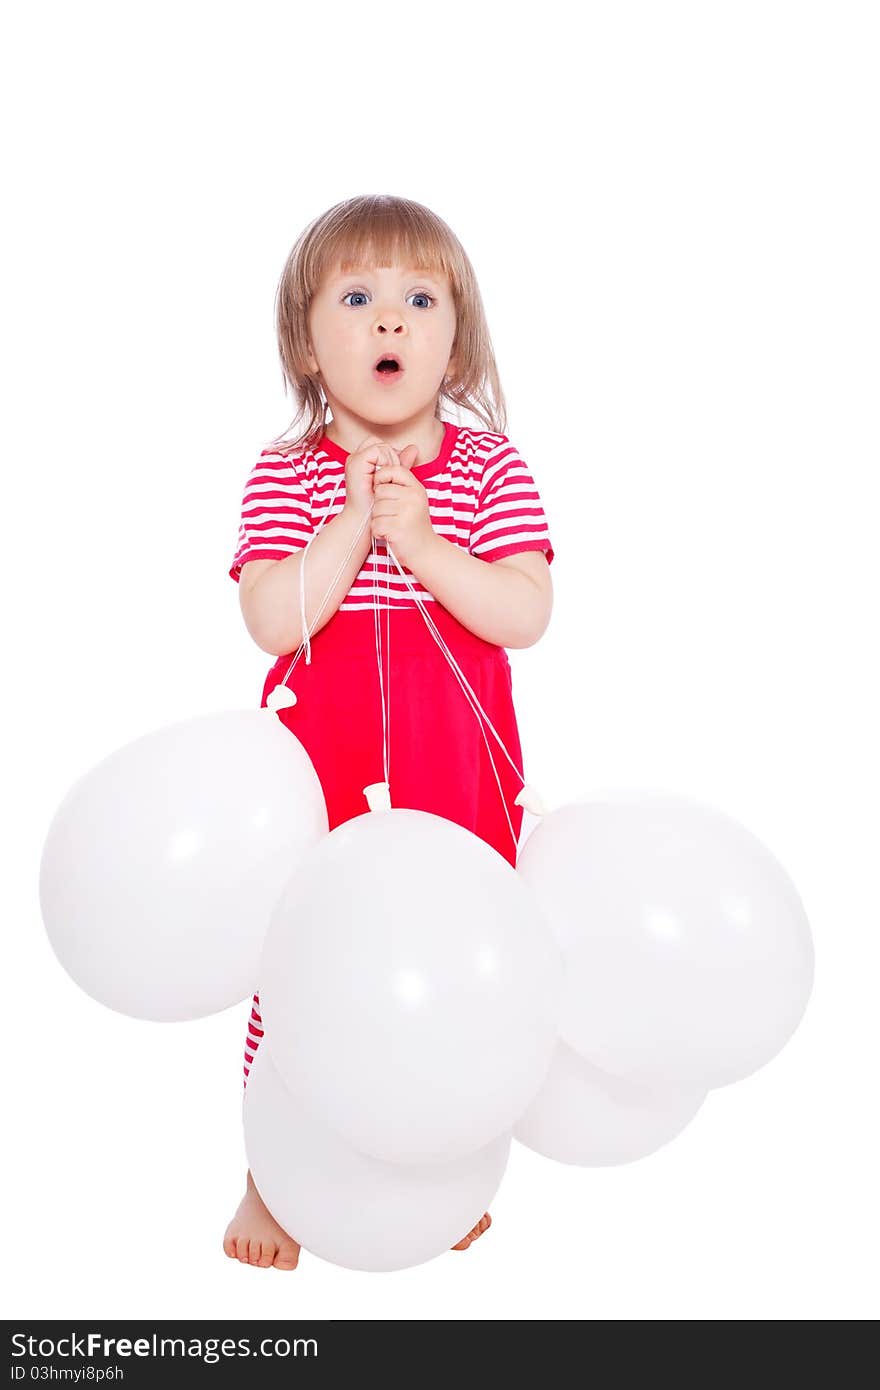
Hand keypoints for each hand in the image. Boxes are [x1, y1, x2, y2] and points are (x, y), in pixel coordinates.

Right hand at [341, 436, 400, 519]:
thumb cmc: (377, 503)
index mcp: (363, 460)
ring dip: (389, 461)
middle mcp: (356, 457)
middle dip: (391, 458)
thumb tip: (414, 447)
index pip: (383, 446)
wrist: (365, 518)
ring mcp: (355, 459)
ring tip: (385, 479)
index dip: (392, 456)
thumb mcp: (392, 479)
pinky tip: (382, 478)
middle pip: (382, 444)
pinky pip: (377, 451)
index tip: (394, 475)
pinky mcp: (356, 462)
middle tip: (390, 478)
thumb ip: (401, 463)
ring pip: (381, 446)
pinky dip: (384, 462)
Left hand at [370, 444, 435, 567]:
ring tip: (393, 525)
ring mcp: (406, 513)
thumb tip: (411, 447)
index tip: (387, 493)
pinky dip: (379, 532)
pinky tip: (390, 534)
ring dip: (379, 519)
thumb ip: (406, 476)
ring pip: (376, 509)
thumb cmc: (414, 523)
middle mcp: (414, 498)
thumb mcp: (414, 495)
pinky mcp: (398, 529)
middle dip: (381, 505)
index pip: (393, 470)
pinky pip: (376, 524)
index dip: (383, 479)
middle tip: (393, 515)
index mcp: (417, 488)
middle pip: (380, 491)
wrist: (424, 551)